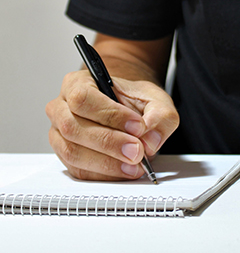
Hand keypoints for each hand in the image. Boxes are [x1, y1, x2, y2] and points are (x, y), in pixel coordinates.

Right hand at [46, 70, 178, 180]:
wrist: (130, 115)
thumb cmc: (135, 103)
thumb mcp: (156, 101)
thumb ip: (160, 116)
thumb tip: (150, 141)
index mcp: (78, 83)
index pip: (83, 98)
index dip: (110, 115)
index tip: (137, 126)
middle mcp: (62, 108)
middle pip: (73, 128)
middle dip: (109, 143)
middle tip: (138, 151)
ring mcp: (59, 135)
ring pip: (73, 152)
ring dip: (106, 163)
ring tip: (134, 164)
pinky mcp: (67, 158)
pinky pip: (79, 170)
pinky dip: (104, 174)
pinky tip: (125, 171)